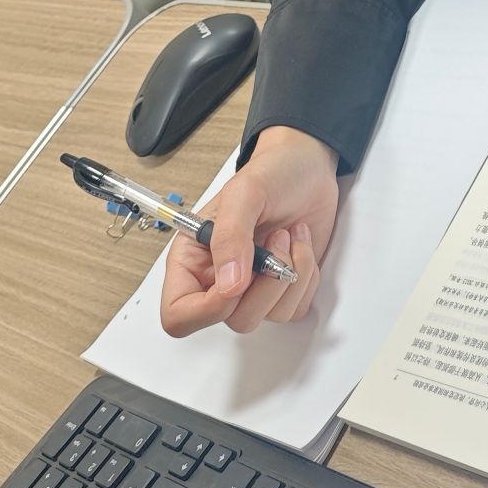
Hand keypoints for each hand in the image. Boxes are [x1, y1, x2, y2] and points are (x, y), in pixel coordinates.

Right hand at [160, 125, 338, 335]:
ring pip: (269, 316)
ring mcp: (253, 288)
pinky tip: (300, 247)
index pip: (179, 316)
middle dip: (265, 285)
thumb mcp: (244, 194)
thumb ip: (230, 237)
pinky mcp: (282, 289)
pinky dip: (306, 279)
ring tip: (289, 237)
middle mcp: (219, 280)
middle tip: (275, 239)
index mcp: (192, 261)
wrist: (308, 167)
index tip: (238, 281)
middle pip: (234, 320)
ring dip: (291, 275)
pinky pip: (296, 309)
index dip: (207, 310)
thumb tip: (229, 285)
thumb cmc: (271, 174)